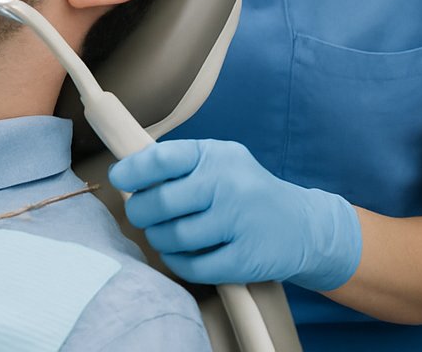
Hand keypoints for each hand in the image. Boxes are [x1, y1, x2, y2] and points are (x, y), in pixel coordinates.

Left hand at [109, 139, 361, 289]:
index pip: (161, 159)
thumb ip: (178, 164)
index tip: (120, 179)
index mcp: (215, 156)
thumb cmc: (245, 190)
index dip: (131, 171)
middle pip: (161, 203)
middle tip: (140, 214)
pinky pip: (193, 266)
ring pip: (173, 236)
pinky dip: (177, 262)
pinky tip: (179, 253)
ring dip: (158, 238)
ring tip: (162, 233)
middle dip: (140, 211)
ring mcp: (238, 223)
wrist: (302, 226)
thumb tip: (127, 173)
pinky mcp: (245, 259)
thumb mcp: (218, 161)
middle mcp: (227, 185)